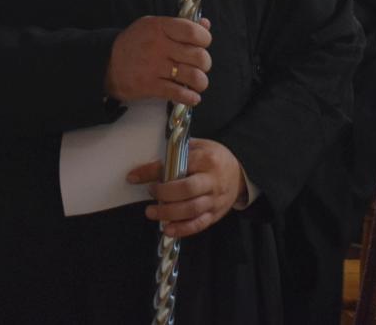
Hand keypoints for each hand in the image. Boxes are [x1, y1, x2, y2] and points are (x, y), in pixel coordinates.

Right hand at [104, 16, 210, 105]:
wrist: (105, 63)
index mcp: (160, 27)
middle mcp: (158, 46)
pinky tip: (192, 97)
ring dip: (200, 82)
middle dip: (204, 64)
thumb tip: (206, 24)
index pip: (194, 32)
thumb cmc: (133, 43)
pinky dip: (190, 98)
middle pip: (199, 56)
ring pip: (193, 77)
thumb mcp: (153, 26)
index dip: (205, 40)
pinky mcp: (150, 86)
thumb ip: (180, 25)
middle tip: (200, 66)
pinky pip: (179, 94)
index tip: (202, 45)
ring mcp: (154, 67)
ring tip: (197, 83)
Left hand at [127, 139, 246, 238]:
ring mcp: (215, 199)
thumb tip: (146, 168)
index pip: (178, 165)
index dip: (154, 172)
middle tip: (150, 193)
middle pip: (186, 190)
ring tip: (152, 212)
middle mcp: (212, 180)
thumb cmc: (213, 158)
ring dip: (169, 214)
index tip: (135, 177)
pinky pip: (198, 224)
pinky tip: (168, 229)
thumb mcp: (197, 147)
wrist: (240, 173)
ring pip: (192, 210)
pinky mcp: (215, 214)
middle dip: (164, 194)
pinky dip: (182, 229)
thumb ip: (175, 155)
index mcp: (206, 159)